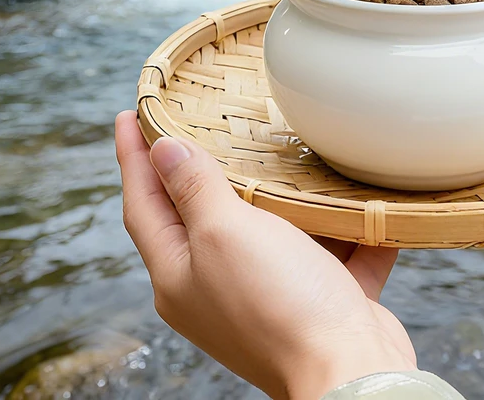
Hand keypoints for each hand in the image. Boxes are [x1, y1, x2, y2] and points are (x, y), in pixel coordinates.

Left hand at [115, 112, 415, 399]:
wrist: (352, 370)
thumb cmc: (282, 305)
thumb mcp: (225, 234)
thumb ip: (194, 189)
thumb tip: (162, 150)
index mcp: (180, 274)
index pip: (143, 203)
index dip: (134, 156)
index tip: (132, 112)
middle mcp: (215, 288)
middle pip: (195, 216)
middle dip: (194, 167)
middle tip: (193, 120)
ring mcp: (265, 296)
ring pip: (263, 230)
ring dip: (270, 191)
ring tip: (274, 147)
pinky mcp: (315, 300)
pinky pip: (324, 249)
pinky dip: (335, 223)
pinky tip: (350, 194)